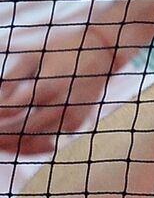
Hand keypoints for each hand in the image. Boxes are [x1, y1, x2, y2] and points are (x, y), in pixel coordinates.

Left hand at [0, 21, 125, 152]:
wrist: (101, 55)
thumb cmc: (61, 52)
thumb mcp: (32, 58)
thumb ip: (11, 80)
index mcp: (48, 85)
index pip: (11, 109)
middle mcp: (61, 105)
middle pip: (20, 130)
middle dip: (1, 135)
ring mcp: (71, 117)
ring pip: (34, 142)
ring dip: (13, 145)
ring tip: (1, 143)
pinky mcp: (75, 124)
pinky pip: (48, 141)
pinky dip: (31, 144)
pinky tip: (18, 140)